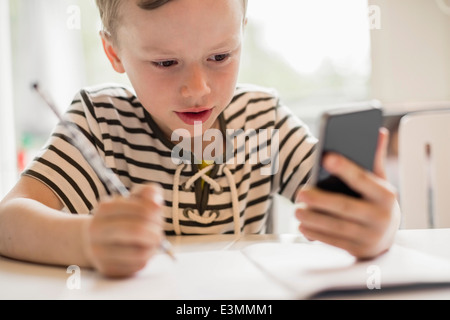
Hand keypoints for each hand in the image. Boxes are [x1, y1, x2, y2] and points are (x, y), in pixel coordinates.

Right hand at [82, 184, 164, 277]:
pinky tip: (141, 252)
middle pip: (137, 231)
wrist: (95, 240)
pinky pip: (136, 266)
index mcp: (104, 208)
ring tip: (152, 243)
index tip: (159, 215)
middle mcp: (97, 230)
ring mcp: (99, 251)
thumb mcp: (133, 199)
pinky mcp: (107, 269)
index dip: (156, 213)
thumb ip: (148, 193)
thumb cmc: (122, 217)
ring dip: (153, 248)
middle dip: (155, 232)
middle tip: (159, 232)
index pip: (141, 210)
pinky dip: (146, 259)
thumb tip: (157, 203)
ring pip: (139, 253)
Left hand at [295, 128, 400, 258]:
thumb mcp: (379, 182)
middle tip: (300, 191)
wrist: (386, 239)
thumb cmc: (377, 203)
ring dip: (314, 219)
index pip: (362, 179)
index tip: (326, 157)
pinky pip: (333, 242)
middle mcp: (381, 217)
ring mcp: (370, 236)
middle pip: (345, 207)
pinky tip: (303, 226)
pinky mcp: (358, 250)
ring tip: (296, 210)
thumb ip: (374, 159)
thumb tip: (377, 131)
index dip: (345, 168)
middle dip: (321, 200)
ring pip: (337, 227)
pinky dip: (316, 234)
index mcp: (386, 195)